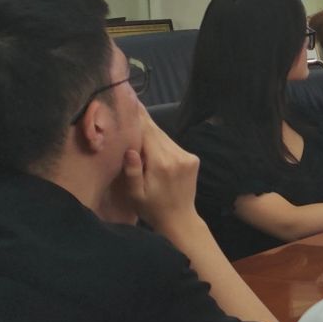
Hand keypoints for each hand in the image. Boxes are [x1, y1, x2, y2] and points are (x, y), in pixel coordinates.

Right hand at [116, 114, 201, 232]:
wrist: (180, 219)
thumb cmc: (152, 208)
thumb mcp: (135, 195)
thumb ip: (131, 172)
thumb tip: (130, 150)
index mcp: (162, 164)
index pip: (148, 134)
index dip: (139, 118)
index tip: (131, 102)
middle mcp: (177, 156)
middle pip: (157, 132)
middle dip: (144, 121)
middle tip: (132, 103)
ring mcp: (188, 156)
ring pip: (165, 137)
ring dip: (152, 132)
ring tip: (138, 119)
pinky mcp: (192, 159)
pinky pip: (172, 145)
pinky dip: (161, 142)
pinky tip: (151, 142)